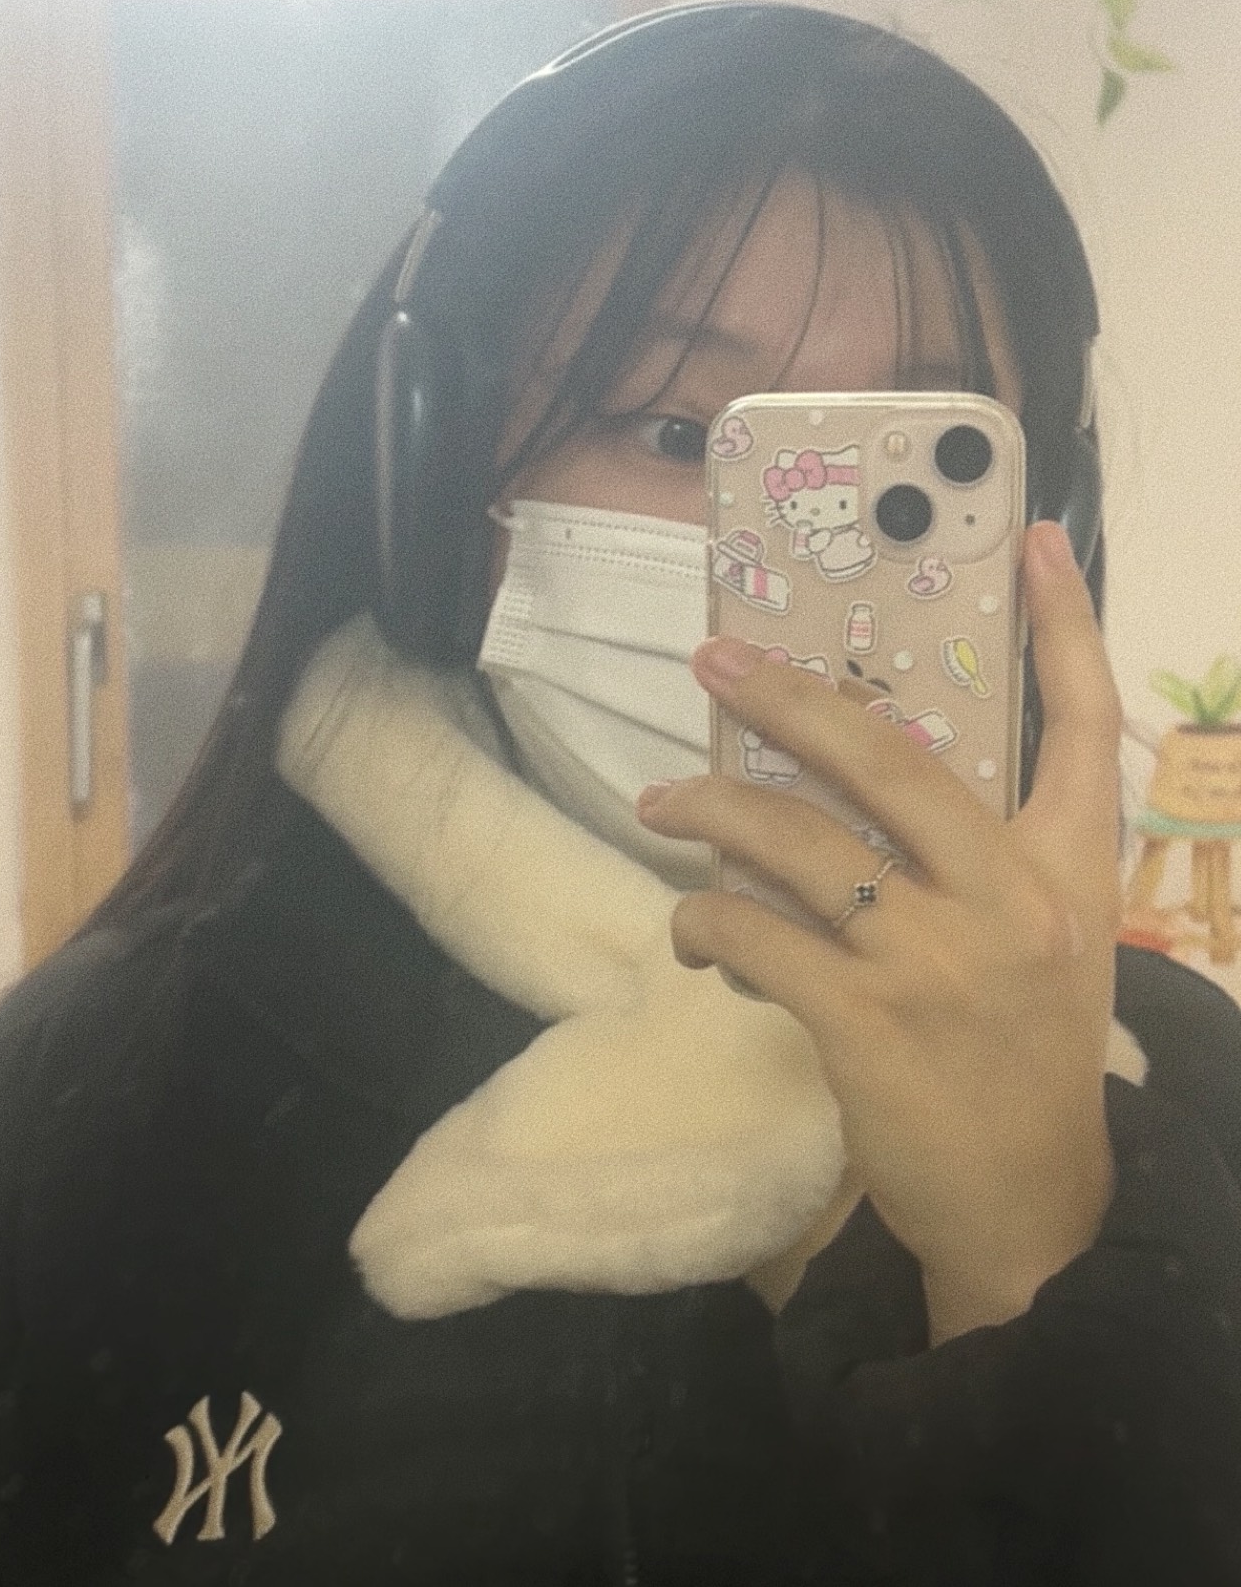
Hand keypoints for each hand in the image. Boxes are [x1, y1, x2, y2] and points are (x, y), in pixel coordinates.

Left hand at [637, 523, 1121, 1341]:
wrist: (1028, 1204)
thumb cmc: (1024, 1063)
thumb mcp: (1040, 948)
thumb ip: (977, 866)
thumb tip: (852, 792)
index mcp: (1068, 872)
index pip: (1083, 723)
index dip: (1064, 623)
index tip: (1031, 538)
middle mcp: (1009, 897)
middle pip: (887, 755)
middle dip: (788, 696)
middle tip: (714, 658)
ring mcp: (935, 958)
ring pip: (796, 841)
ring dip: (710, 812)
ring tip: (659, 806)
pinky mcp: (863, 1021)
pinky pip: (756, 936)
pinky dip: (706, 924)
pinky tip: (694, 933)